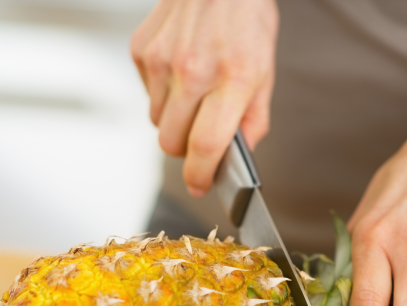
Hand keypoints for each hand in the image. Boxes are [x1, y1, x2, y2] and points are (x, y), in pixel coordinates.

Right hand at [130, 0, 277, 195]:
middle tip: (199, 139)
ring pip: (157, 122)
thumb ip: (253, 118)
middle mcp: (192, 71)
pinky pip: (146, 94)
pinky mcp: (142, 51)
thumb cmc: (245, 19)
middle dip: (185, 151)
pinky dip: (161, 94)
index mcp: (232, 79)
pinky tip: (180, 72)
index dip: (201, 175)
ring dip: (173, 120)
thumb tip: (240, 154)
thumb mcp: (265, 70)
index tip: (201, 185)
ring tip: (194, 94)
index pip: (207, 145)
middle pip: (172, 143)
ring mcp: (162, 61)